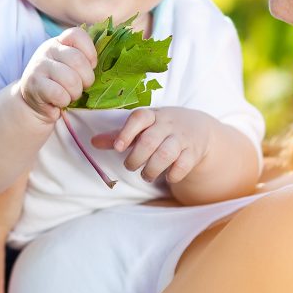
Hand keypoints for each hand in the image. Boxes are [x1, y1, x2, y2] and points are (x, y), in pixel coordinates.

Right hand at [15, 27, 96, 123]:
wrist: (34, 100)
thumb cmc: (60, 82)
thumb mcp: (70, 66)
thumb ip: (84, 59)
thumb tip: (110, 61)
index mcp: (60, 41)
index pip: (77, 34)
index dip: (90, 52)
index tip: (91, 67)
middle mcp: (48, 49)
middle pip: (77, 60)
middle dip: (87, 79)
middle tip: (83, 87)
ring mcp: (39, 65)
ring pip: (70, 79)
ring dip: (76, 93)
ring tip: (71, 95)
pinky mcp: (34, 84)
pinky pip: (59, 93)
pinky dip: (64, 101)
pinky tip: (60, 101)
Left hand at [90, 107, 211, 183]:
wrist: (199, 129)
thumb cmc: (162, 129)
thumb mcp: (143, 128)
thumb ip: (119, 136)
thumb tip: (93, 142)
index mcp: (152, 116)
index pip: (139, 117)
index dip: (127, 132)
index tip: (118, 148)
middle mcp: (167, 124)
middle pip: (150, 140)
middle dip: (136, 158)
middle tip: (130, 166)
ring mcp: (182, 138)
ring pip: (166, 153)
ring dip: (152, 169)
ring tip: (146, 175)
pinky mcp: (193, 152)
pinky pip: (183, 165)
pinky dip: (173, 174)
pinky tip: (167, 177)